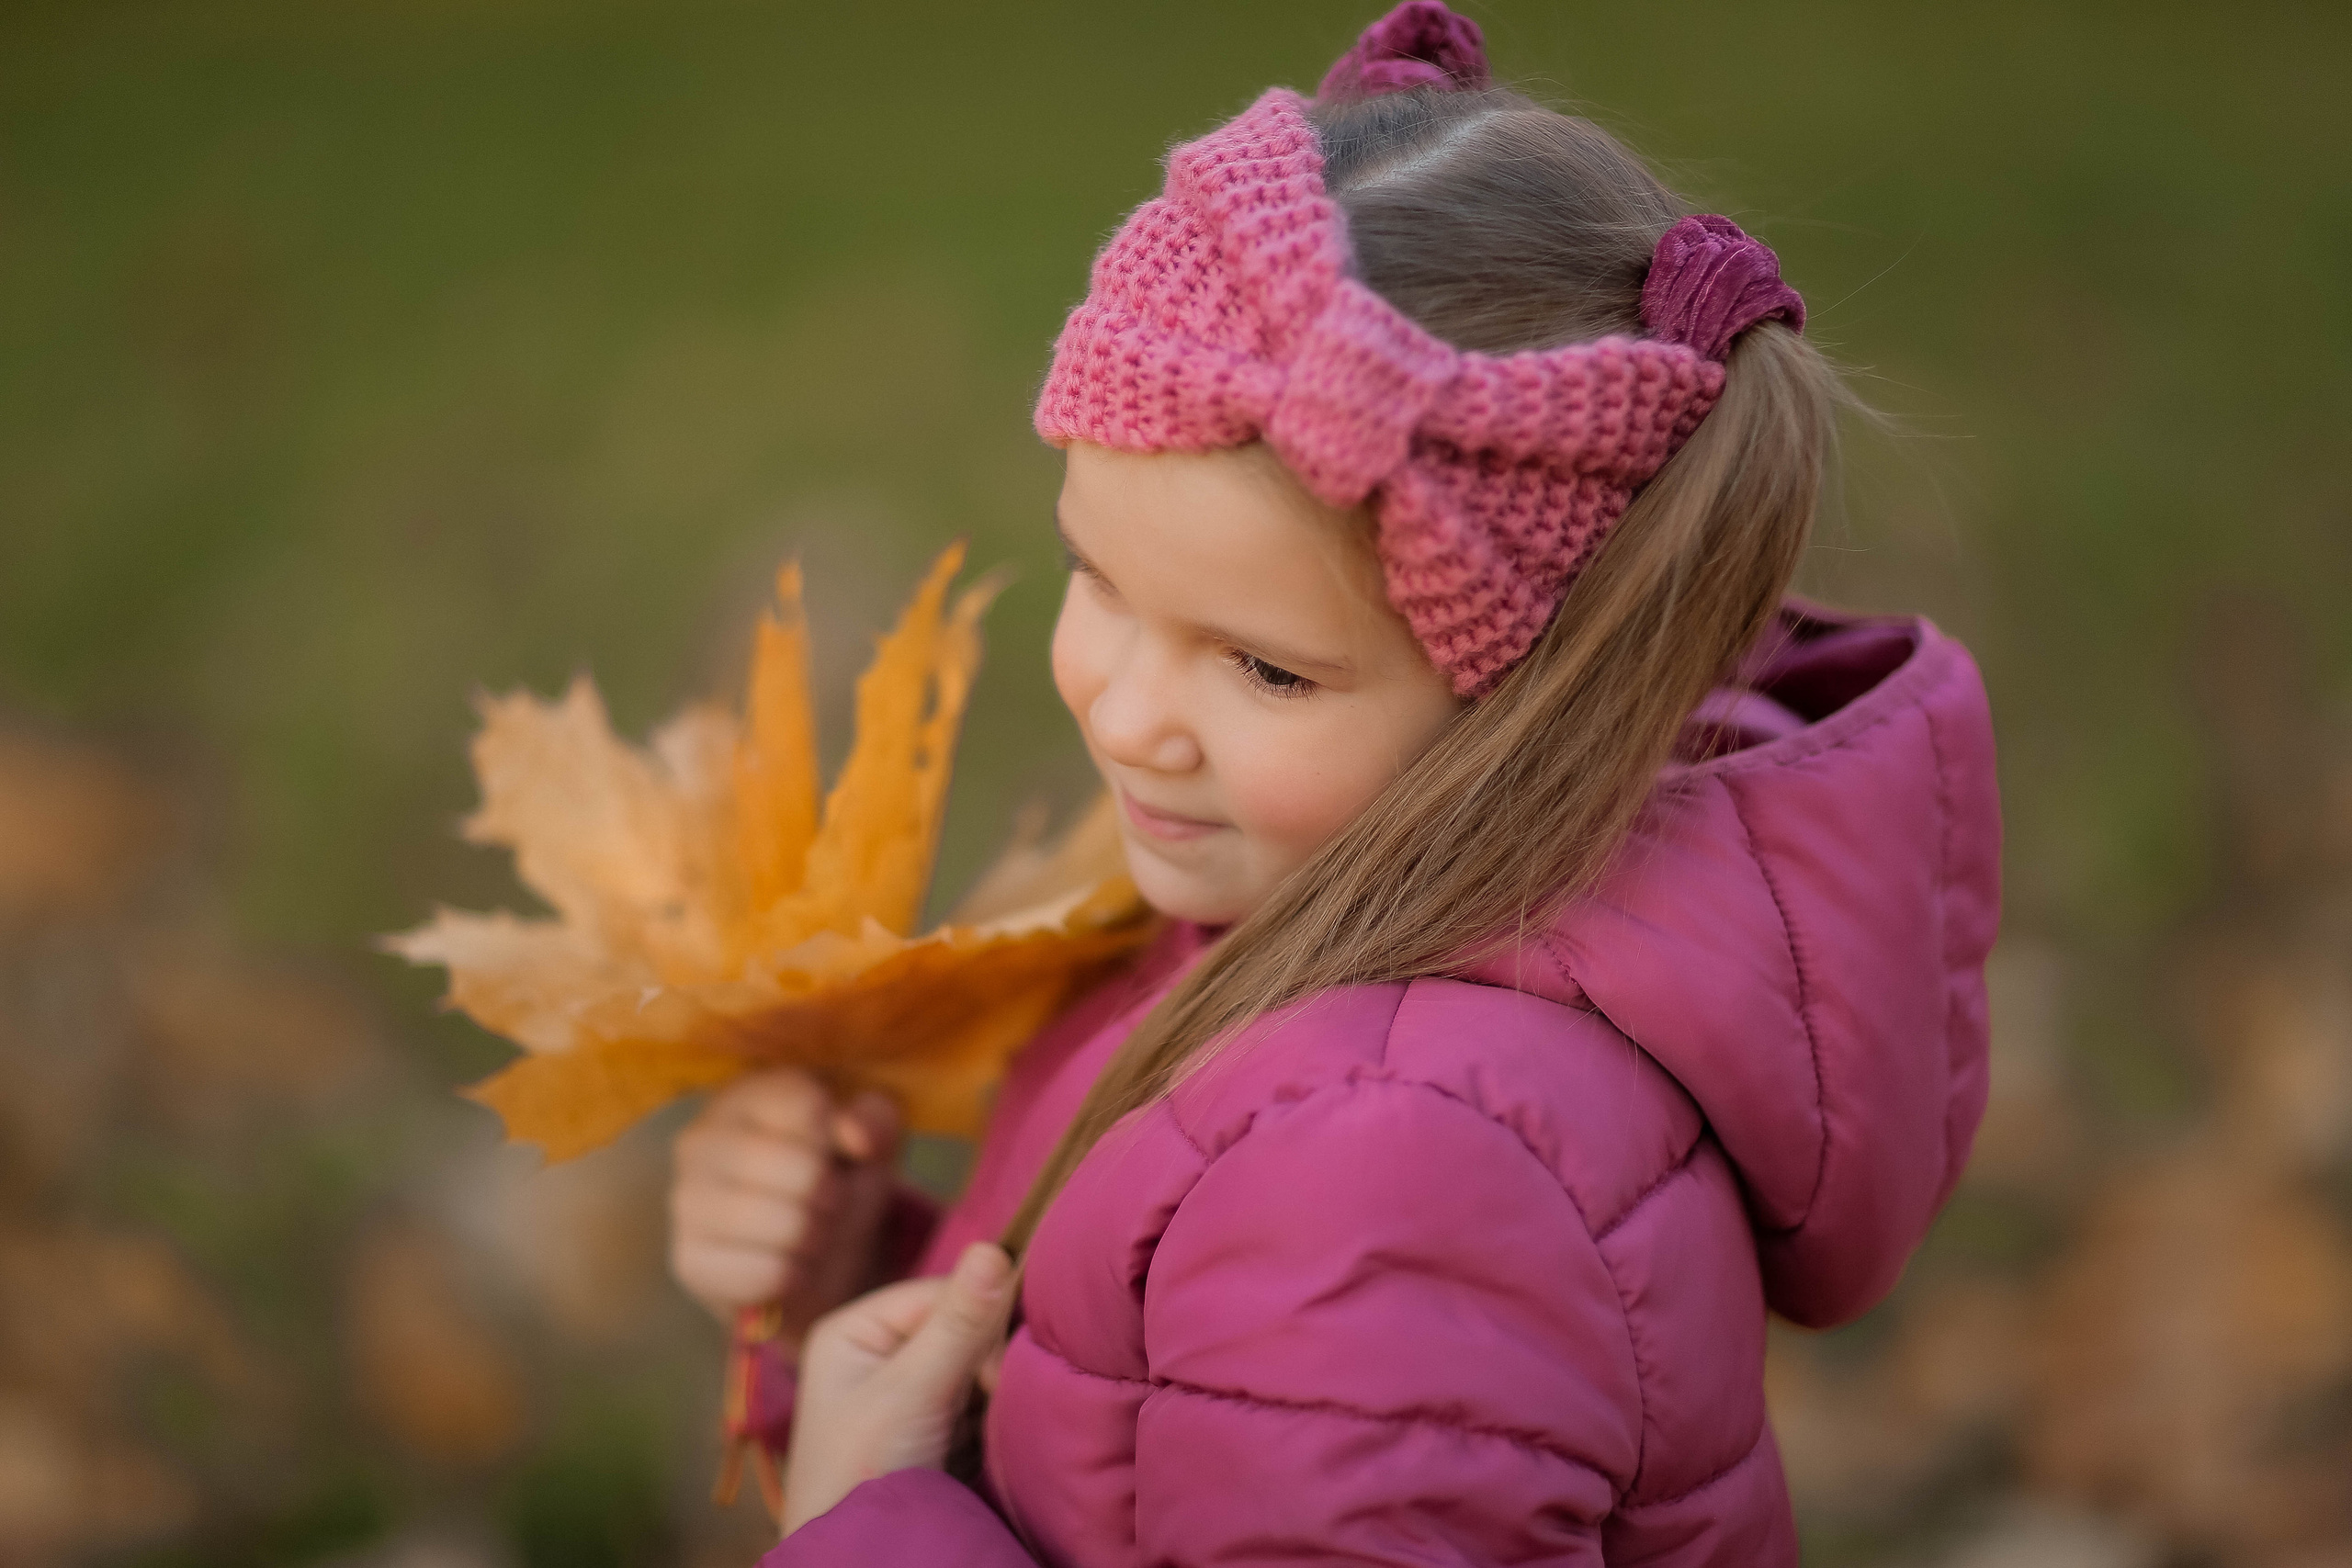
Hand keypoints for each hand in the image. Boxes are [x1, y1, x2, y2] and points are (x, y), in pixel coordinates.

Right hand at [668, 1069, 902, 1333]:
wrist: (809, 1251)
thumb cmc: (836, 1177)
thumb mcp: (870, 1139)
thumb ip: (874, 1120)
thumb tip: (854, 1135)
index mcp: (745, 1096)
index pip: (807, 1107)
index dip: (840, 1139)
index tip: (834, 1153)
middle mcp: (702, 1141)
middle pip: (802, 1170)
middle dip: (834, 1195)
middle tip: (828, 1203)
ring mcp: (687, 1201)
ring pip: (786, 1224)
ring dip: (817, 1237)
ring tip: (810, 1232)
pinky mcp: (690, 1261)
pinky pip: (768, 1274)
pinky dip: (795, 1276)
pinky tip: (787, 1264)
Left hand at [781, 1242, 1017, 1533]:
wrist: (862, 1565)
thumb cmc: (861, 1476)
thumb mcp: (909, 1394)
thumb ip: (957, 1325)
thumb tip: (995, 1248)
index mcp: (854, 1332)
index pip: (939, 1293)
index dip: (980, 1318)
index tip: (1002, 1363)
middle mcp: (878, 1355)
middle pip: (962, 1328)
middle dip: (987, 1362)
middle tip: (994, 1399)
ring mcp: (906, 1395)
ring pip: (977, 1368)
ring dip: (995, 1393)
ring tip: (990, 1425)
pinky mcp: (933, 1431)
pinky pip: (981, 1404)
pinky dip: (994, 1419)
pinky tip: (994, 1438)